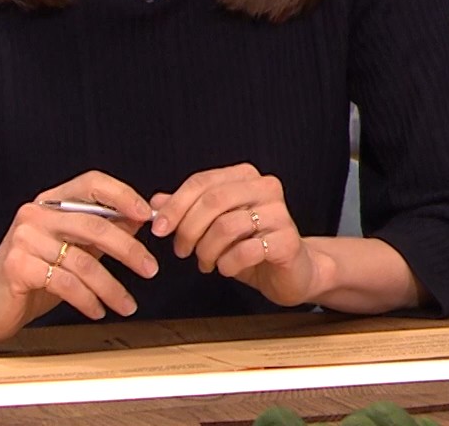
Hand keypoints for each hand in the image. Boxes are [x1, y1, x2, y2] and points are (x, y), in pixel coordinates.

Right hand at [0, 172, 159, 341]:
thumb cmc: (33, 275)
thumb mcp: (72, 249)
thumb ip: (104, 231)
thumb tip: (144, 218)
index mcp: (51, 202)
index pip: (92, 183)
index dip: (122, 195)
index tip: (146, 215)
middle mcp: (35, 214)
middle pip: (95, 225)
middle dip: (129, 250)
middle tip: (151, 269)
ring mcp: (24, 239)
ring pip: (83, 262)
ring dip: (111, 287)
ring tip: (126, 305)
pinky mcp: (17, 266)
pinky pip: (65, 283)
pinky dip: (88, 300)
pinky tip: (98, 311)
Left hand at [150, 163, 317, 307]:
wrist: (292, 271)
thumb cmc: (250, 245)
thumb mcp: (214, 226)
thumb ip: (187, 211)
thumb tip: (156, 202)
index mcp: (246, 177)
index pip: (202, 182)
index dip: (175, 205)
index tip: (159, 229)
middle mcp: (266, 188)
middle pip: (213, 200)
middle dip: (188, 229)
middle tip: (181, 251)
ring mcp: (280, 214)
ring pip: (226, 226)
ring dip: (206, 251)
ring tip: (206, 263)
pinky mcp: (287, 241)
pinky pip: (246, 251)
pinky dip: (228, 264)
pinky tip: (227, 268)